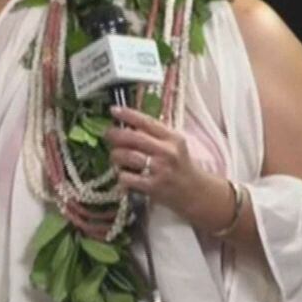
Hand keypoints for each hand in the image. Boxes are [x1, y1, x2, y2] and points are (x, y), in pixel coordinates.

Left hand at [105, 106, 219, 218]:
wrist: (194, 191)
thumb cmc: (179, 165)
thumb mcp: (173, 145)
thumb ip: (154, 134)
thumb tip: (126, 124)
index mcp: (172, 138)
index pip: (147, 122)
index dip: (128, 114)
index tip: (114, 110)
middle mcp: (167, 152)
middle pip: (133, 138)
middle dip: (115, 134)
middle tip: (107, 134)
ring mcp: (160, 170)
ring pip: (126, 156)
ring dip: (115, 155)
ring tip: (116, 156)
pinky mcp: (153, 187)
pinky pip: (126, 177)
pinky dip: (121, 175)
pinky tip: (124, 175)